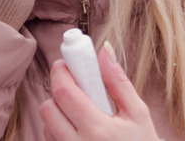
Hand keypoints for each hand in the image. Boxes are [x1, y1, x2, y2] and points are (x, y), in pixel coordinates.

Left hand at [39, 43, 159, 140]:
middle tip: (75, 88)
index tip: (64, 63)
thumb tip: (104, 51)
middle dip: (58, 92)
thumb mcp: (137, 114)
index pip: (64, 94)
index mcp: (98, 130)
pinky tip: (79, 132)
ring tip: (82, 114)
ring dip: (58, 114)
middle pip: (48, 109)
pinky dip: (59, 132)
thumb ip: (118, 81)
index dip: (60, 73)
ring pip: (47, 126)